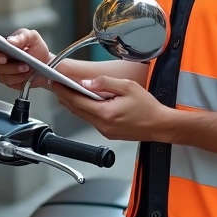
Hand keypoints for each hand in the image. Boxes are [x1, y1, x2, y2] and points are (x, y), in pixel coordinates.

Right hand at [0, 28, 55, 91]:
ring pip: (3, 75)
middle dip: (5, 66)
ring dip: (16, 71)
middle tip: (18, 63)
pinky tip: (27, 74)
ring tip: (27, 67)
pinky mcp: (11, 81)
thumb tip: (11, 40)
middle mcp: (0, 60)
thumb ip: (22, 35)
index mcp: (1, 47)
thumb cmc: (37, 49)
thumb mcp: (32, 37)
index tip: (2, 56)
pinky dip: (20, 78)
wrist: (47, 63)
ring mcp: (5, 72)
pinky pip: (10, 82)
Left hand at [53, 77, 174, 141]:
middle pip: (77, 109)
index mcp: (105, 113)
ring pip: (83, 115)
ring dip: (74, 103)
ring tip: (68, 91)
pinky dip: (85, 110)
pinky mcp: (108, 133)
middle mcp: (102, 125)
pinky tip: (85, 101)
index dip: (64, 91)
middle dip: (65, 96)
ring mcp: (105, 131)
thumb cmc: (148, 107)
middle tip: (57, 85)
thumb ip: (105, 83)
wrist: (160, 125)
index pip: (77, 101)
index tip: (55, 82)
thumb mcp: (127, 86)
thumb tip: (87, 82)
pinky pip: (92, 120)